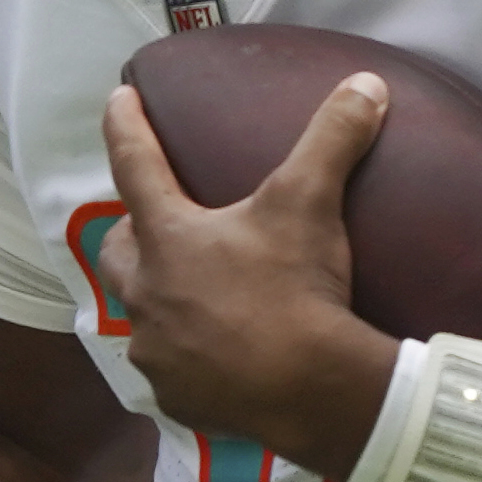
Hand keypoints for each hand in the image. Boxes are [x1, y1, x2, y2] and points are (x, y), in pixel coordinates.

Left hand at [95, 75, 402, 478]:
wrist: (313, 389)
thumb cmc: (298, 287)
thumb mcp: (312, 203)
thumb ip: (332, 138)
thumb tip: (365, 84)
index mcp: (167, 238)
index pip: (133, 164)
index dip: (124, 126)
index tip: (117, 98)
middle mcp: (146, 294)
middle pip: (116, 251)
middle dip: (131, 233)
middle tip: (156, 224)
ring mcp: (156, 351)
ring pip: (140, 317)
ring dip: (157, 301)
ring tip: (190, 296)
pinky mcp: (176, 397)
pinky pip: (170, 372)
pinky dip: (185, 359)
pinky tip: (213, 357)